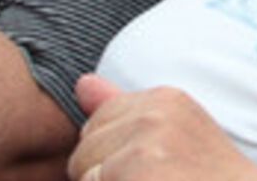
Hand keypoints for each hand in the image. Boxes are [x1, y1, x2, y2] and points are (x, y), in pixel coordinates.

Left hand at [69, 75, 256, 180]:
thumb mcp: (174, 136)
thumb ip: (121, 108)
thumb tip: (82, 83)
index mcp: (166, 99)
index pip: (96, 124)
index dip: (112, 159)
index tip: (158, 171)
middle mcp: (155, 112)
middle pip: (83, 150)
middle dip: (104, 178)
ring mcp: (146, 141)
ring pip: (84, 174)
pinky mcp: (137, 169)